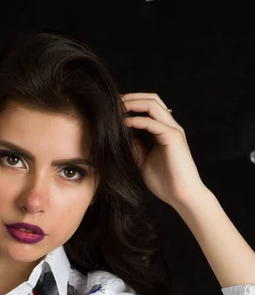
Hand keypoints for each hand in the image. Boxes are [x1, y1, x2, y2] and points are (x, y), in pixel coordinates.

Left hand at [121, 93, 208, 208]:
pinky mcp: (173, 137)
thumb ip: (136, 147)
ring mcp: (173, 130)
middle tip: (112, 103)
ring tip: (115, 109)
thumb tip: (123, 135)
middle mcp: (170, 126)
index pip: (149, 107)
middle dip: (130, 97)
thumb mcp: (144, 162)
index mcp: (164, 131)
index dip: (131, 104)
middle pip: (152, 98)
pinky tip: (122, 124)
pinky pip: (152, 122)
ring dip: (132, 103)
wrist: (182, 196)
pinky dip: (135, 120)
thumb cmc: (166, 183)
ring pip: (153, 104)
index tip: (112, 109)